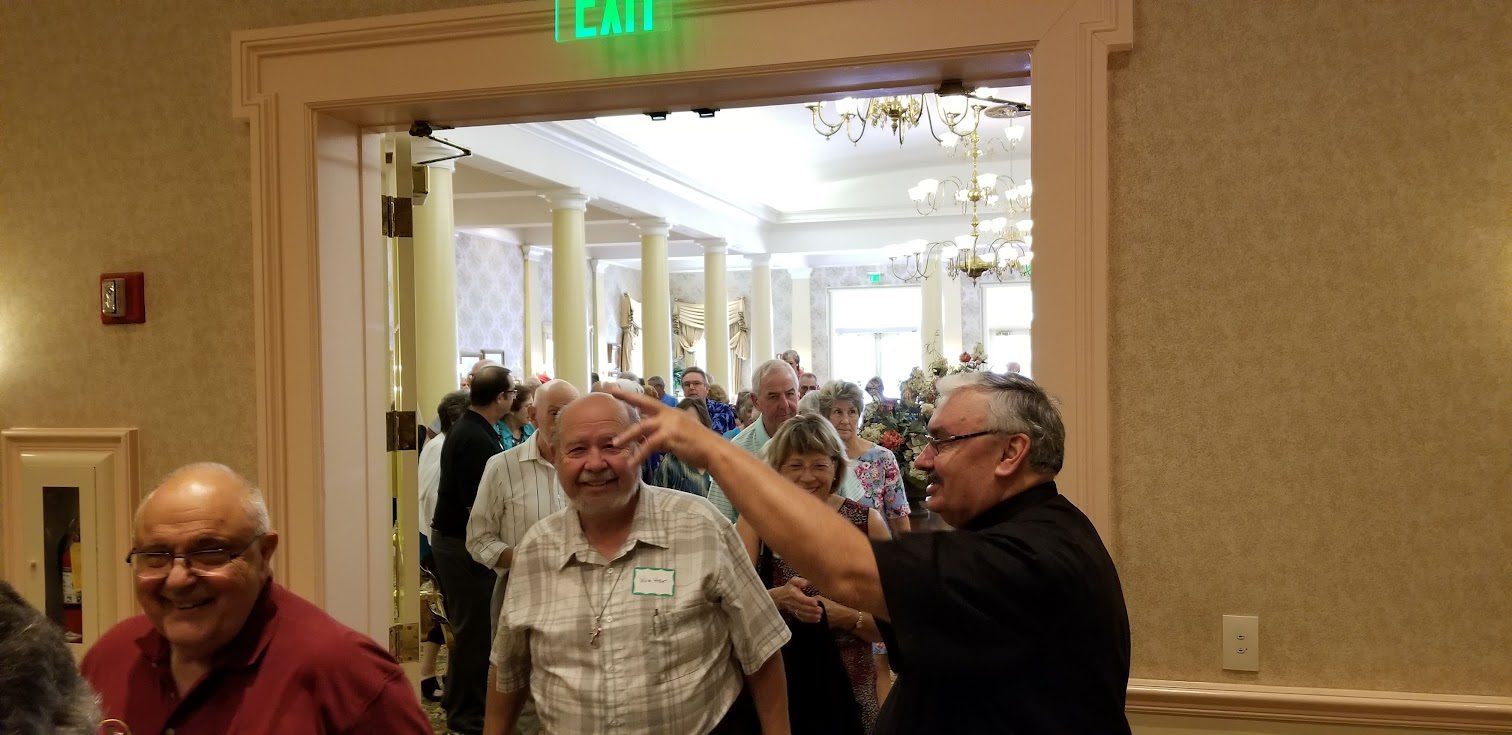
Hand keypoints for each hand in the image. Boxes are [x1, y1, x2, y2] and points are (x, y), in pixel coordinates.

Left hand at [607, 386, 727, 468]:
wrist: (713, 450)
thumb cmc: (698, 445)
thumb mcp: (679, 435)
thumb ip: (663, 435)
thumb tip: (649, 441)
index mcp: (672, 412)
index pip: (649, 402)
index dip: (633, 395)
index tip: (618, 389)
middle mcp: (670, 414)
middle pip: (644, 405)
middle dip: (627, 397)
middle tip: (611, 391)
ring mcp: (670, 424)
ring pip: (643, 427)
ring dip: (628, 436)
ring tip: (615, 443)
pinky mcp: (670, 437)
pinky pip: (650, 446)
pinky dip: (640, 455)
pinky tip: (632, 462)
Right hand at [769, 577, 821, 623]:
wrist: (780, 597)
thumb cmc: (789, 588)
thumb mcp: (793, 581)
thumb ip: (799, 581)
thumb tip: (806, 582)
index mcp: (793, 594)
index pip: (800, 598)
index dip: (808, 601)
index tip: (816, 602)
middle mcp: (793, 603)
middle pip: (802, 608)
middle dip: (812, 610)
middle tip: (820, 610)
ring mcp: (794, 610)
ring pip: (803, 614)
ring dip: (811, 616)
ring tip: (820, 615)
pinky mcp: (795, 614)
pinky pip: (802, 618)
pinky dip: (809, 620)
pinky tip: (817, 619)